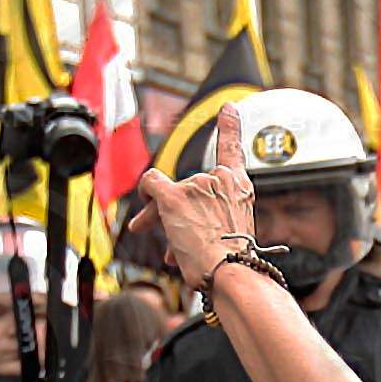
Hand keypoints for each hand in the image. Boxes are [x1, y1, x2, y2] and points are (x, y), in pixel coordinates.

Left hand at [130, 103, 259, 299]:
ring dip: (157, 216)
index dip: (229, 127)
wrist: (231, 273)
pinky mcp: (175, 197)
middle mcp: (220, 180)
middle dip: (172, 208)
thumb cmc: (231, 262)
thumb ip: (210, 220)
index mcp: (239, 188)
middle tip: (156, 227)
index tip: (228, 108)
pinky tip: (141, 220)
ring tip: (151, 237)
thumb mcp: (230, 235)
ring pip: (166, 191)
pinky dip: (145, 197)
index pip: (233, 150)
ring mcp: (198, 185)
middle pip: (186, 184)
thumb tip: (178, 225)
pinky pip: (151, 184)